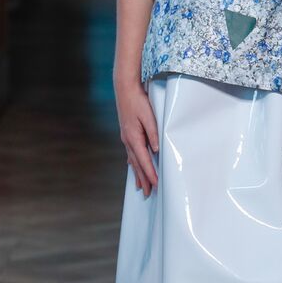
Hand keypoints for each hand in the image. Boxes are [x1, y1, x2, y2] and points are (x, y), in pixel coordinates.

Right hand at [115, 80, 158, 196]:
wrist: (125, 88)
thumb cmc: (138, 101)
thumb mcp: (148, 116)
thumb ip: (153, 133)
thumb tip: (156, 149)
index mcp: (133, 137)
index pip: (144, 160)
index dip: (150, 174)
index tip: (156, 185)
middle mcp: (128, 140)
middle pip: (137, 164)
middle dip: (143, 179)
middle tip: (147, 193)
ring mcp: (126, 137)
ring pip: (133, 160)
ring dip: (137, 174)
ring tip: (140, 186)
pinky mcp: (127, 133)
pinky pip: (131, 153)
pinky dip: (133, 163)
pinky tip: (133, 167)